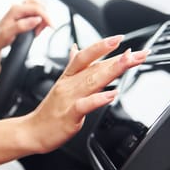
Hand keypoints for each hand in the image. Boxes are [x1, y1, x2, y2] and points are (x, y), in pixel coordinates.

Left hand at [0, 0, 50, 86]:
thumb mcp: (8, 34)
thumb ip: (22, 26)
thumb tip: (36, 19)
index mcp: (15, 9)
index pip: (36, 8)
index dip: (46, 17)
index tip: (51, 26)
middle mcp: (19, 8)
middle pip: (39, 5)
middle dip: (44, 17)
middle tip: (39, 30)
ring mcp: (21, 11)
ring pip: (39, 8)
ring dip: (42, 19)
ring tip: (36, 31)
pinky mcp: (23, 15)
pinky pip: (36, 13)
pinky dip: (39, 20)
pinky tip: (35, 29)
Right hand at [23, 35, 148, 152]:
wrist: (32, 131)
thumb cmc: (50, 111)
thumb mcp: (61, 84)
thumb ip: (72, 66)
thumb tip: (75, 48)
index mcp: (68, 77)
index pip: (85, 56)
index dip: (102, 46)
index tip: (120, 38)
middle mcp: (69, 85)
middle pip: (94, 67)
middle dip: (117, 58)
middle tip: (136, 52)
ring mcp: (69, 99)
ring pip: (92, 82)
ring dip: (111, 71)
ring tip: (127, 62)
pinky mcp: (70, 116)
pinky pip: (85, 105)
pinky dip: (98, 99)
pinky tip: (111, 95)